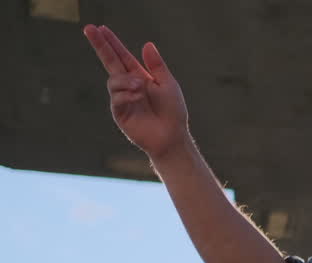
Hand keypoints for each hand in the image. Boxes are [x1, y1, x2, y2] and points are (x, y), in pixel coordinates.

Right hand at [84, 25, 189, 158]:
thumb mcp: (168, 84)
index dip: (112, 43)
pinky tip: (138, 96)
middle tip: (89, 29)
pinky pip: (116, 98)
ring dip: (126, 81)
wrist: (172, 136)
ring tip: (140, 86)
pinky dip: (127, 94)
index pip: (121, 56)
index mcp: (139, 77)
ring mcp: (122, 99)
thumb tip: (147, 44)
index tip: (100, 28)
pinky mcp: (119, 113)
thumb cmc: (173, 112)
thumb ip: (156, 66)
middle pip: (109, 62)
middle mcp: (128, 86)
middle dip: (100, 45)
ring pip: (113, 81)